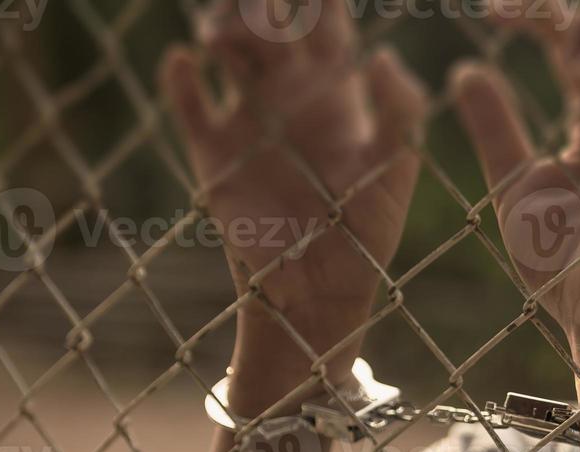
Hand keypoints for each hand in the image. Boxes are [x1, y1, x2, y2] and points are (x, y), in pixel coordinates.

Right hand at [160, 0, 426, 401]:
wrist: (319, 295)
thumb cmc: (367, 236)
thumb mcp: (394, 173)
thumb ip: (399, 113)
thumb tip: (383, 55)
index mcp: (336, 93)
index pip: (325, 21)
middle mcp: (289, 95)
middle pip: (268, 22)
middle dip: (262, 3)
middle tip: (262, 12)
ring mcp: (247, 119)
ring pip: (225, 49)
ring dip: (221, 25)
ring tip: (227, 39)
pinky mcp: (213, 152)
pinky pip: (187, 101)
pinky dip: (179, 77)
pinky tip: (187, 64)